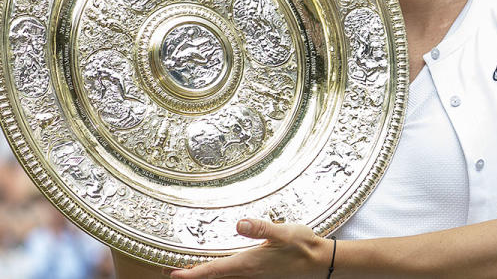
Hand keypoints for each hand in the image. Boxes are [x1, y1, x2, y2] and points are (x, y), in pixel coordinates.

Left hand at [170, 219, 332, 278]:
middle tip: (175, 273)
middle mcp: (250, 273)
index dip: (193, 273)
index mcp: (249, 263)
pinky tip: (223, 268)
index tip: (174, 274)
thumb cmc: (303, 246)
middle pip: (216, 277)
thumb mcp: (283, 232)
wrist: (321, 261)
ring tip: (192, 270)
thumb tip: (239, 223)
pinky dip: (223, 273)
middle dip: (196, 275)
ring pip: (225, 278)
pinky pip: (236, 276)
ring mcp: (256, 275)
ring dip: (209, 275)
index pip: (215, 270)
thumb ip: (261, 228)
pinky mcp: (263, 274)